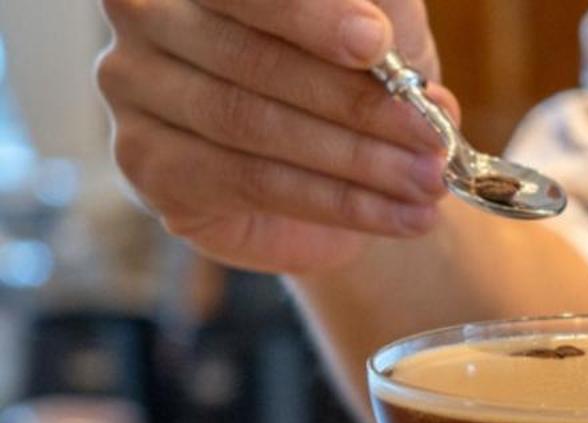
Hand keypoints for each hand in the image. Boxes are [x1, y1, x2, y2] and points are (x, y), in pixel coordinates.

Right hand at [97, 0, 458, 273]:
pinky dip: (336, 203)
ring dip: (355, 161)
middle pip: (254, 60)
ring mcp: (135, 87)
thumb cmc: (351, 77)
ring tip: (427, 183)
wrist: (334, 167)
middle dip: (356, 105)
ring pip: (251, 124)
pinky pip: (249, 183)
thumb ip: (382, 26)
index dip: (310, 16)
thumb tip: (399, 58)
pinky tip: (398, 217)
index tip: (376, 42)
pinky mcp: (147, 162)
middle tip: (431, 137)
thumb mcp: (379, 34)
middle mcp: (149, 14)